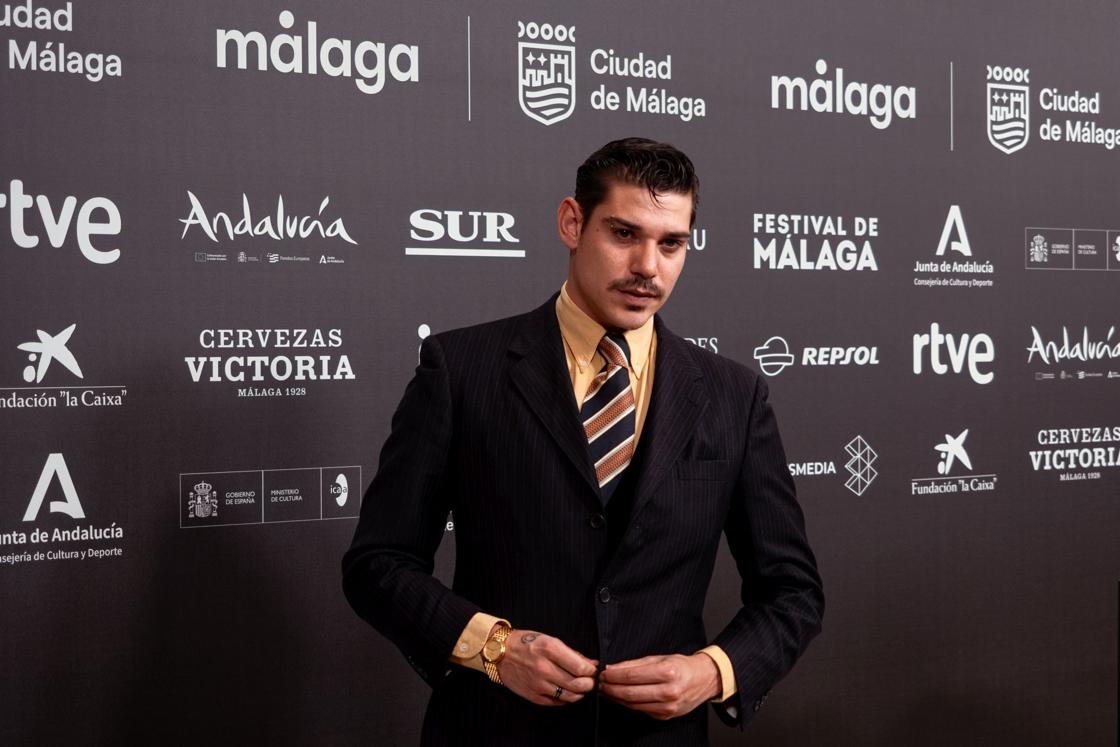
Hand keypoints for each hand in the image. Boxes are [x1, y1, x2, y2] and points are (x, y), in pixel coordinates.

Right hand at [497, 630, 597, 705]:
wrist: (500, 653)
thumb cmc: (525, 643)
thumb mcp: (549, 640)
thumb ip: (571, 653)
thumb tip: (590, 664)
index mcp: (549, 649)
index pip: (579, 668)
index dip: (591, 671)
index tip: (592, 670)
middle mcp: (544, 668)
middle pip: (577, 684)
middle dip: (588, 684)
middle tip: (590, 681)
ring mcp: (537, 684)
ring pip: (569, 696)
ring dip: (579, 693)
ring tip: (580, 687)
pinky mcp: (532, 695)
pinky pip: (556, 702)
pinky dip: (565, 699)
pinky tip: (566, 692)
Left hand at [599, 653, 719, 719]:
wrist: (703, 680)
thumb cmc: (681, 666)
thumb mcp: (659, 658)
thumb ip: (635, 663)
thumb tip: (613, 668)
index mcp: (667, 672)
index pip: (632, 675)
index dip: (614, 675)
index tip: (603, 673)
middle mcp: (668, 691)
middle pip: (630, 692)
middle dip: (610, 688)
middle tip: (600, 683)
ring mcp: (667, 706)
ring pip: (633, 704)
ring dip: (616, 697)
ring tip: (607, 690)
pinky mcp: (665, 716)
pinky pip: (641, 710)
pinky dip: (628, 704)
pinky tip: (621, 697)